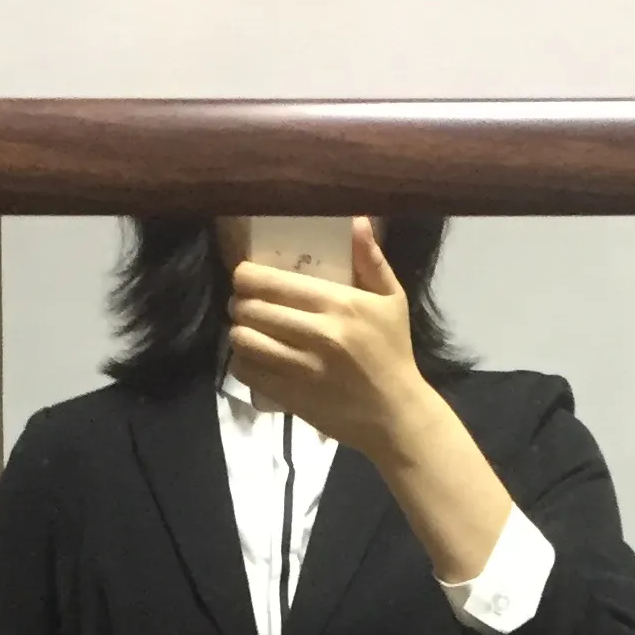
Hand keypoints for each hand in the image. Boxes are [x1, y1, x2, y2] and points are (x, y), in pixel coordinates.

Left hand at [225, 217, 438, 462]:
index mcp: (339, 304)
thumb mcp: (391, 300)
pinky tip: (252, 357)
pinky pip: (247, 372)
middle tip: (244, 304)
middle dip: (239, 303)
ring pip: (244, 339)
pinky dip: (242, 361)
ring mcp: (302, 368)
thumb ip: (371, 260)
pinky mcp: (291, 396)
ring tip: (247, 329)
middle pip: (251, 308)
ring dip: (238, 331)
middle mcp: (318, 333)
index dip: (246, 276)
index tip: (245, 277)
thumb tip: (356, 220)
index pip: (272, 282)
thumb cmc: (393, 352)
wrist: (396, 414)